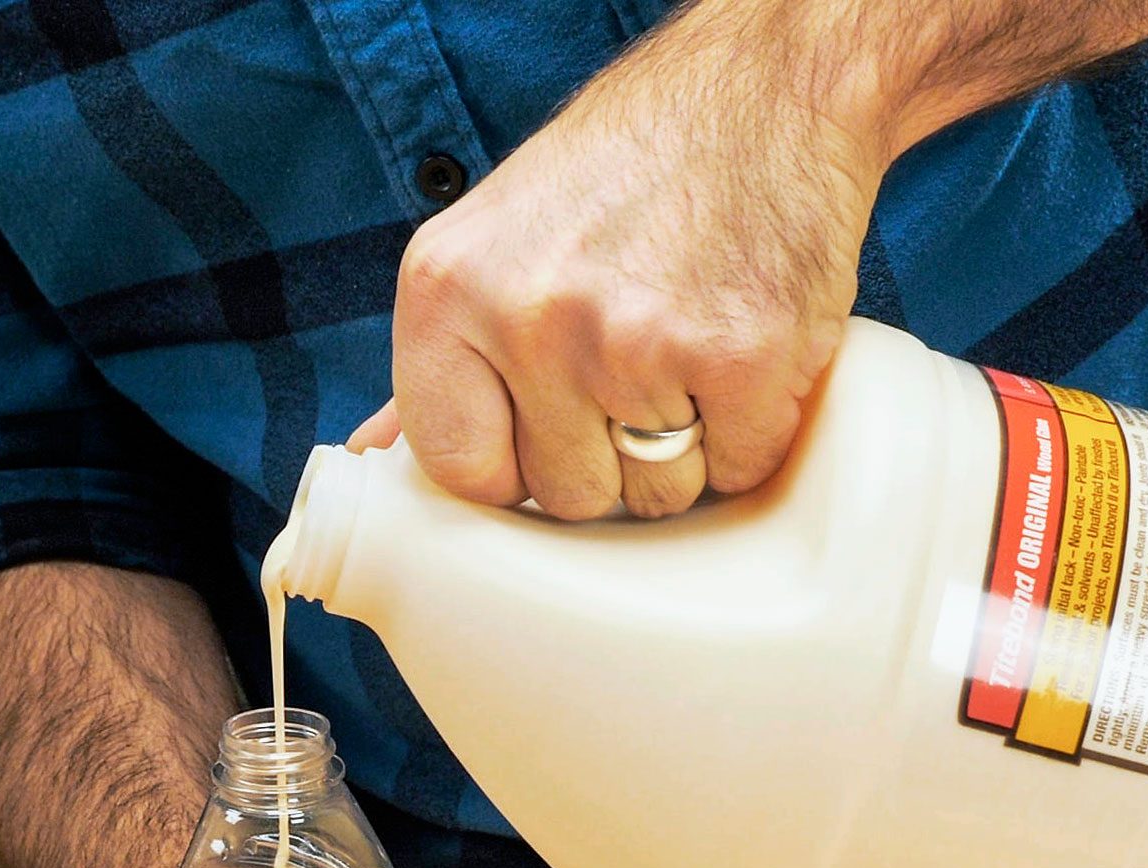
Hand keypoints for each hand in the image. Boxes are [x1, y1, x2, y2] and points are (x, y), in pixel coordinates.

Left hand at [352, 0, 888, 519]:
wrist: (772, 90)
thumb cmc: (631, 170)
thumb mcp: (498, 242)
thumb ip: (443, 357)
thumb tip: (375, 453)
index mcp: (448, 290)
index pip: (461, 469)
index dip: (518, 466)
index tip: (551, 428)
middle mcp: (530, 317)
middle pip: (568, 497)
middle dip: (613, 456)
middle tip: (644, 365)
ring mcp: (635, 342)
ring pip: (657, 496)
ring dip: (688, 451)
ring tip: (692, 350)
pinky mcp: (739, 359)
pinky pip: (736, 470)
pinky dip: (753, 432)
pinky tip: (743, 354)